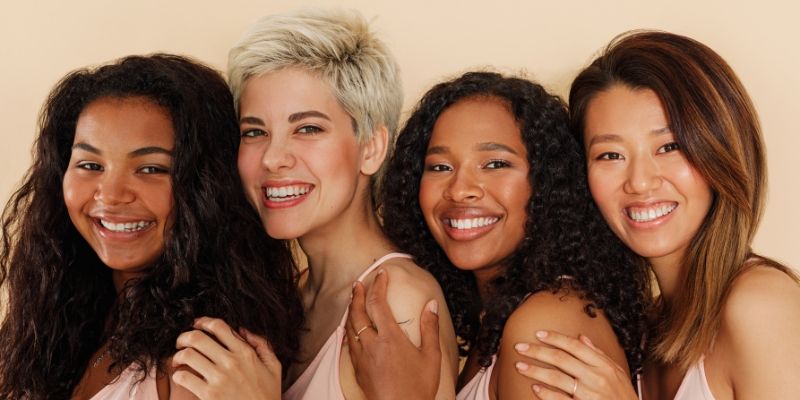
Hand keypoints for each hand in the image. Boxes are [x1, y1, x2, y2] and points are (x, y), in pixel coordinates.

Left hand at [171, 317, 280, 399]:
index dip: (203, 321)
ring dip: (178, 356)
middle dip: (184, 337)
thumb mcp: (274, 367)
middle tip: (181, 342)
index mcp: (245, 353)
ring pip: (187, 355)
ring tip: (178, 360)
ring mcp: (218, 378)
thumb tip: (243, 330)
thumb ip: (262, 345)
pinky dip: (178, 375)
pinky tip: (182, 377)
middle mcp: (231, 362)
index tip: (197, 325)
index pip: (219, 327)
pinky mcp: (208, 395)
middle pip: (197, 338)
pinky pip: (183, 377)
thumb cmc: (267, 395)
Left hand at [345, 269, 441, 399]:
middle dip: (357, 295)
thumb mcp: (431, 357)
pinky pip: (349, 342)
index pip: (378, 303)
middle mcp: (372, 344)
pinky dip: (349, 329)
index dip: (378, 285)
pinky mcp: (357, 369)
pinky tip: (351, 328)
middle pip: (358, 312)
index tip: (381, 274)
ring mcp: (362, 357)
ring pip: (350, 327)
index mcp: (390, 338)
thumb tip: (430, 304)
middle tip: (358, 283)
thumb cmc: (418, 388)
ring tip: (353, 300)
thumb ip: (430, 328)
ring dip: (351, 310)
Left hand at [514, 330, 636, 399]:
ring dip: (535, 371)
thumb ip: (598, 355)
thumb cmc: (623, 397)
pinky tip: (535, 388)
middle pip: (560, 359)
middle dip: (537, 351)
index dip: (554, 338)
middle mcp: (596, 377)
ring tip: (519, 366)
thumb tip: (581, 337)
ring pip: (556, 378)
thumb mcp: (616, 372)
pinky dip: (546, 394)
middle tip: (519, 347)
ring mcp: (589, 394)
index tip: (537, 334)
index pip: (574, 346)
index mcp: (603, 365)